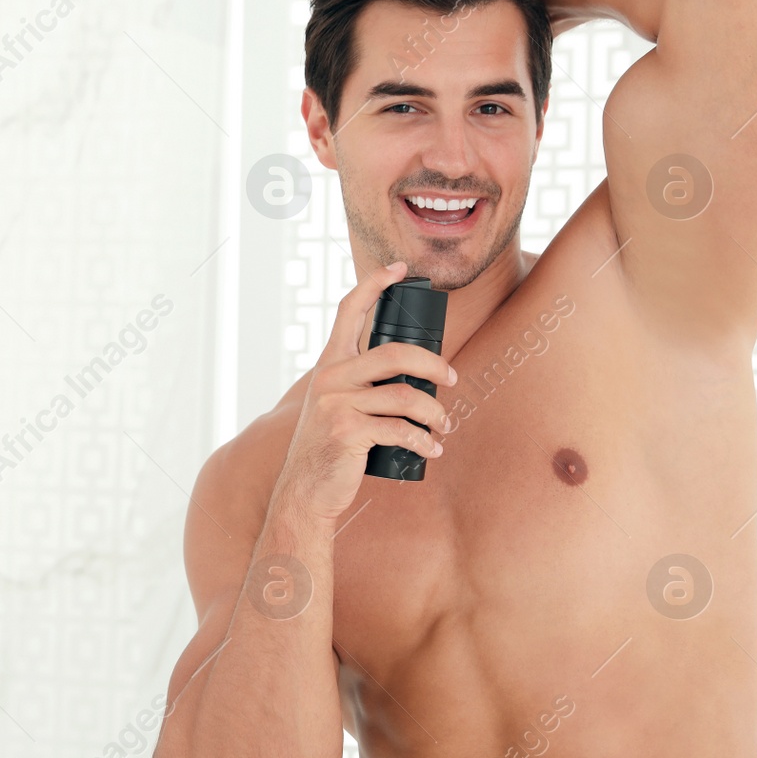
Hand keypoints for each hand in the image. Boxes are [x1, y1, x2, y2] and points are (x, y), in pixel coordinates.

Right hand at [273, 261, 455, 523]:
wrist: (305, 489)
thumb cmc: (330, 447)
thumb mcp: (336, 405)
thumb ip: (360, 384)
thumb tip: (416, 375)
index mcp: (329, 364)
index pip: (349, 311)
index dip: (375, 284)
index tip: (399, 267)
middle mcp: (330, 377)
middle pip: (394, 353)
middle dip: (432, 364)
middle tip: (451, 379)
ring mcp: (336, 404)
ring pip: (405, 396)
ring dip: (435, 412)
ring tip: (443, 426)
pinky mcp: (347, 431)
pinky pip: (400, 429)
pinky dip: (424, 440)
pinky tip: (432, 450)